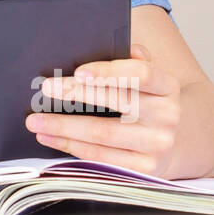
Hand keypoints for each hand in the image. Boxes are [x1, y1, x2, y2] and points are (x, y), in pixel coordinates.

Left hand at [25, 43, 181, 176]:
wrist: (177, 142)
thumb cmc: (148, 102)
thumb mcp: (149, 80)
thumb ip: (132, 61)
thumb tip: (109, 45)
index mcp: (167, 86)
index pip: (140, 74)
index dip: (109, 71)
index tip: (79, 70)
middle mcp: (167, 116)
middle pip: (117, 102)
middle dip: (76, 95)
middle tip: (45, 89)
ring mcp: (158, 145)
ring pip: (103, 133)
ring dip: (64, 126)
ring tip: (36, 120)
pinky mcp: (145, 169)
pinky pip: (102, 157)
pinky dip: (72, 146)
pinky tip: (51, 137)